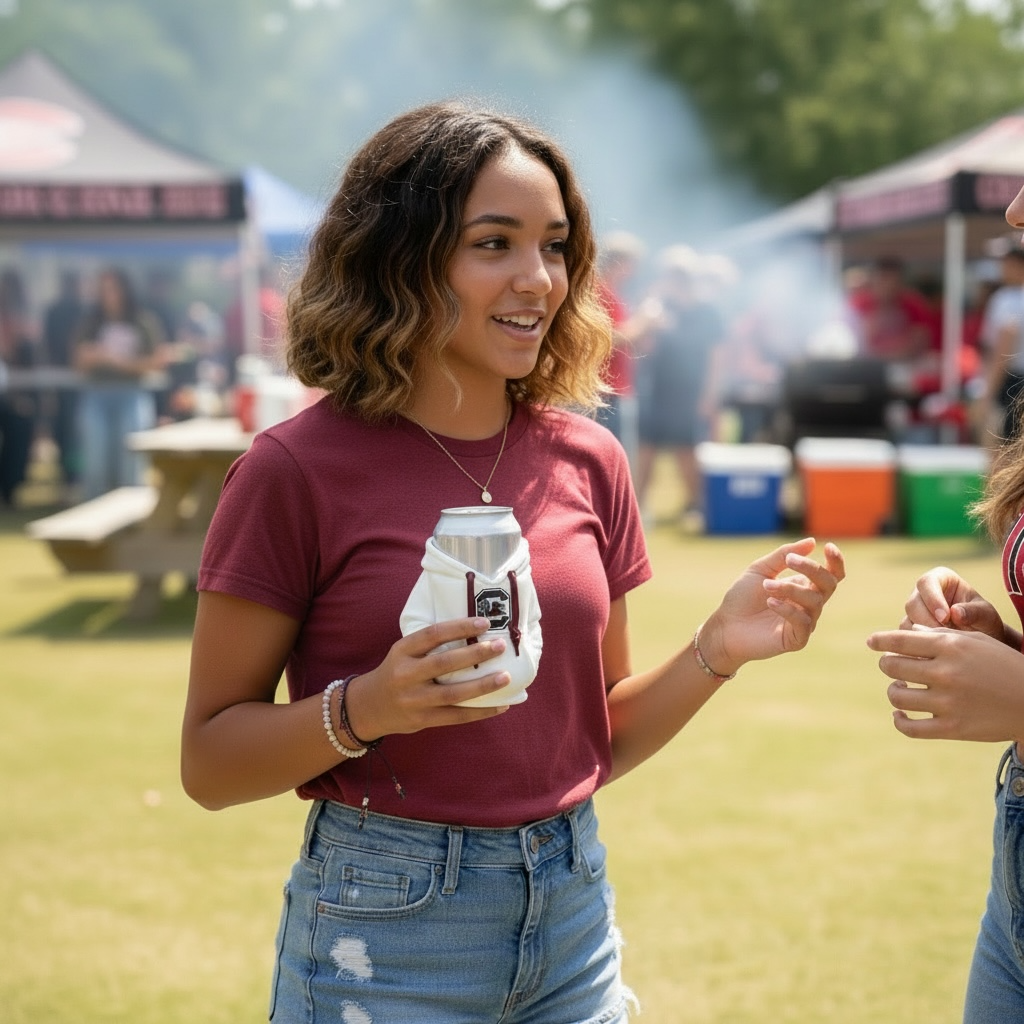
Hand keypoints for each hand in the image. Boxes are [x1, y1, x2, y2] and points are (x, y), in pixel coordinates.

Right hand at [344, 617, 511, 740]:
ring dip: (482, 685)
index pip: (433, 634)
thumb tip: (475, 634)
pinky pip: (456, 716)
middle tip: (500, 646)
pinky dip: (480, 711)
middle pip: (444, 663)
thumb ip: (429, 646)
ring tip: (506, 677)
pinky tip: (501, 706)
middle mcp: (406, 674)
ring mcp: (414, 699)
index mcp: (402, 650)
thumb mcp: (403, 653)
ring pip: (452, 693)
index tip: (484, 623)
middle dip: (475, 653)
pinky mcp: (422, 720)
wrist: (369, 706)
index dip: (459, 627)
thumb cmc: (396, 672)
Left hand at [699, 538, 845, 674]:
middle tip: (789, 561)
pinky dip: (788, 609)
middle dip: (812, 569)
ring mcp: (805, 622)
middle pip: (828, 584)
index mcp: (804, 586)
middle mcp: (809, 604)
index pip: (831, 575)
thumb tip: (811, 541)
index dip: (835, 562)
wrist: (726, 625)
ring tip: (766, 586)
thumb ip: (784, 555)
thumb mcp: (761, 570)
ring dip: (790, 589)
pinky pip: (804, 622)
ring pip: (815, 602)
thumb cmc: (743, 597)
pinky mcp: (797, 639)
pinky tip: (770, 602)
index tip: (827, 546)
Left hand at [867, 625, 1023, 740]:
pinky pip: (909, 727)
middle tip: (893, 666)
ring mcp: (948, 703)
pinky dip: (899, 720)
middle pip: (892, 666)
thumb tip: (907, 631)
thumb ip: (941, 635)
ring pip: (897, 696)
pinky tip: (900, 714)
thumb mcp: (976, 641)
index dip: (880, 640)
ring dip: (894, 691)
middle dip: (888, 664)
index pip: (900, 640)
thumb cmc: (1002, 664)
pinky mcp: (952, 729)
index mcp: (950, 647)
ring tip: (901, 688)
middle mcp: (946, 673)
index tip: (871, 642)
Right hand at [900, 566, 1005, 639]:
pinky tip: (936, 650)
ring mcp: (914, 611)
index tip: (946, 617)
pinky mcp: (910, 629)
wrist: (983, 639)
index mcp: (940, 578)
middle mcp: (922, 593)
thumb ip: (973, 612)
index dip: (932, 599)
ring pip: (907, 621)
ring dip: (923, 635)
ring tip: (945, 644)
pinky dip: (920, 644)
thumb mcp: (986, 615)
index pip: (927, 582)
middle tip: (945, 635)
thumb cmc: (984, 621)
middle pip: (912, 603)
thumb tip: (955, 612)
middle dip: (927, 621)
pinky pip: (907, 637)